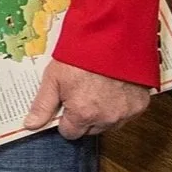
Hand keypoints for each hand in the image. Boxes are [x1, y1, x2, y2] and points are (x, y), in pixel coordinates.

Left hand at [21, 58, 151, 139]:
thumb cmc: (81, 57)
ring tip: (98, 91)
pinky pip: (126, 114)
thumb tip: (30, 125)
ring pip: (109, 124)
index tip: (65, 106)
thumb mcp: (54, 78)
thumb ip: (43, 105)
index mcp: (83, 115)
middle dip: (83, 117)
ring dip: (103, 114)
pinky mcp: (140, 105)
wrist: (114, 38)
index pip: (69, 133)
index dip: (65, 120)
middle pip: (90, 130)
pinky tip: (113, 89)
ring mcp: (126, 113)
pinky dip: (120, 106)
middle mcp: (106, 118)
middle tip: (81, 95)